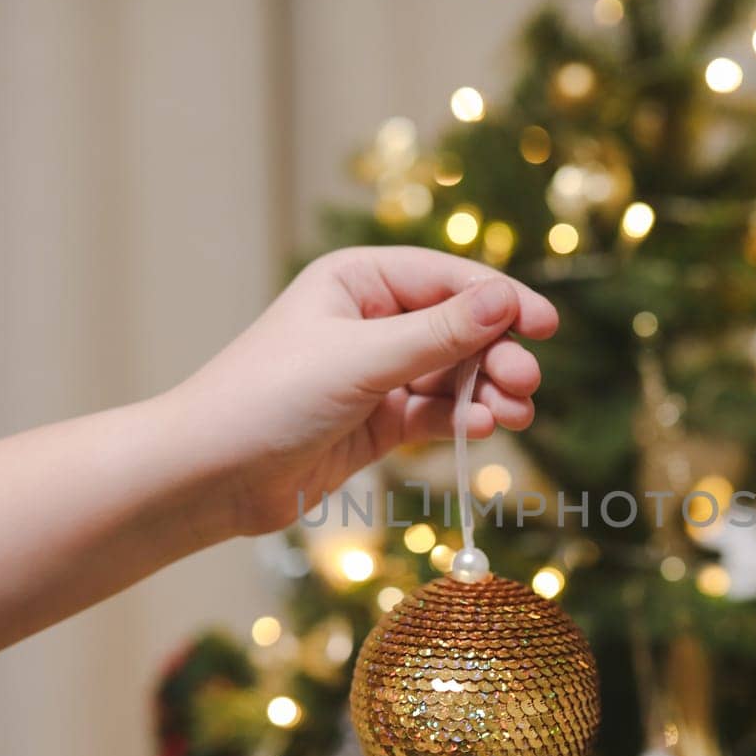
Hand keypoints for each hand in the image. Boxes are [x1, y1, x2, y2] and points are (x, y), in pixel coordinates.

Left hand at [164, 246, 558, 535]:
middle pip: (458, 329)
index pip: (448, 280)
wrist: (209, 475)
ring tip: (512, 414)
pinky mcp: (375, 422)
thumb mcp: (361, 358)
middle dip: (495, 355)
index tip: (545, 328)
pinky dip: (460, 421)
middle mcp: (369, 320)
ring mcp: (374, 373)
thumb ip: (438, 334)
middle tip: (524, 383)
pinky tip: (480, 430)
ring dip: (485, 392)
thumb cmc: (268, 399)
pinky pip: (434, 413)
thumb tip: (506, 300)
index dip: (501, 301)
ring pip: (452, 375)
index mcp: (358, 281)